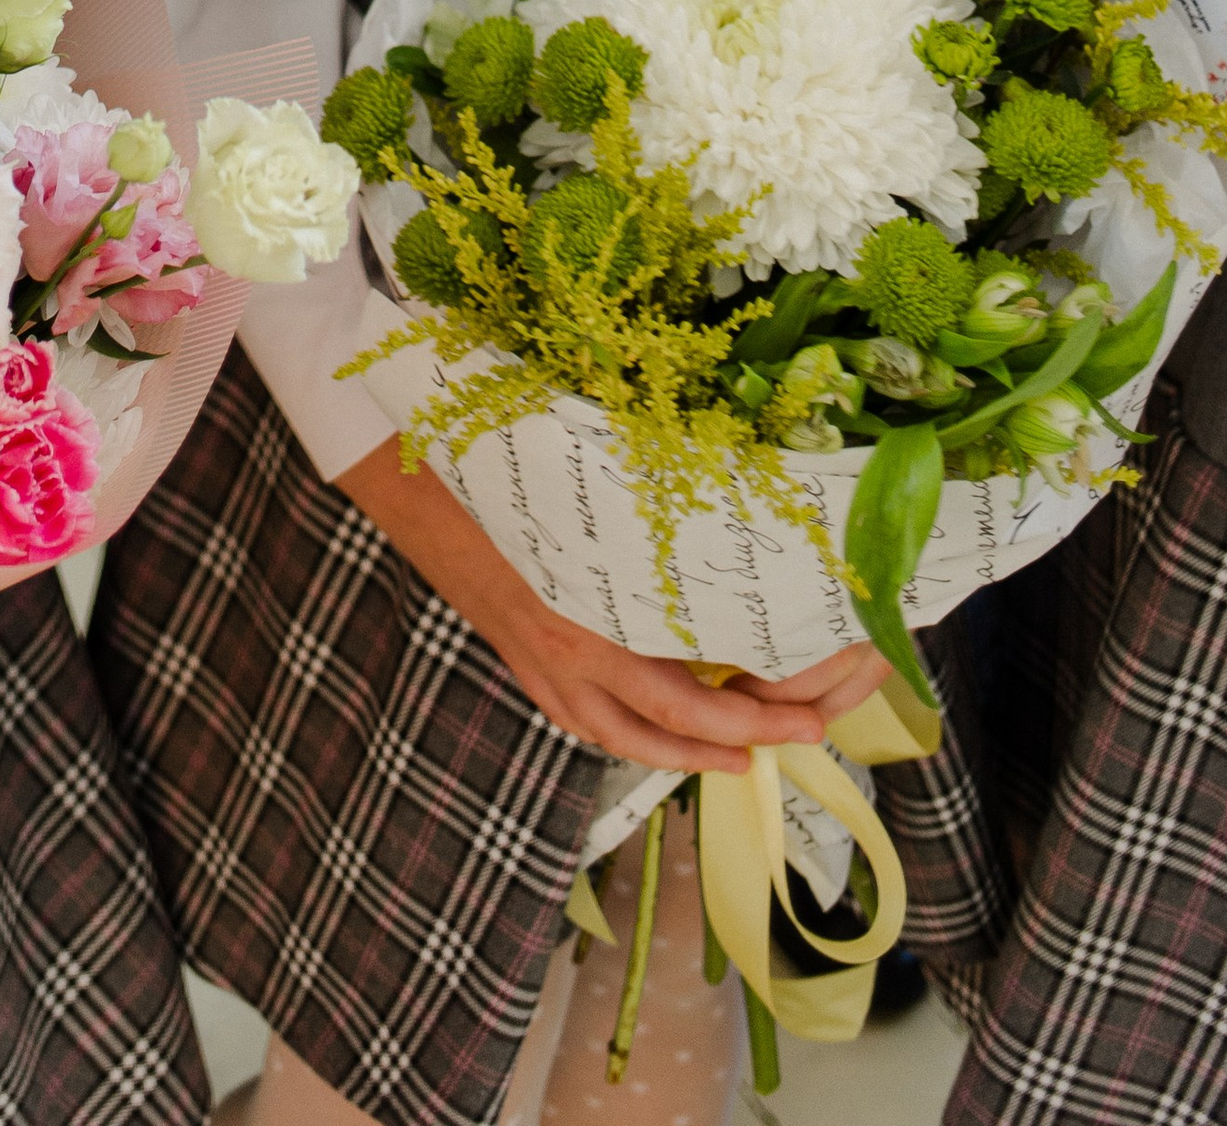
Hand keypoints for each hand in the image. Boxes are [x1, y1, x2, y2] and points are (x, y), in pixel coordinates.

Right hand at [340, 438, 887, 774]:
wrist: (414, 475)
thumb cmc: (504, 471)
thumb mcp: (589, 498)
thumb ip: (652, 532)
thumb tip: (735, 537)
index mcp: (589, 622)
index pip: (685, 699)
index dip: (752, 717)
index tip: (812, 716)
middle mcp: (565, 657)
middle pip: (664, 728)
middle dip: (737, 740)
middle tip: (803, 738)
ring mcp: (538, 665)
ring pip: (619, 737)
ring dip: (684, 753)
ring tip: (737, 756)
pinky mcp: (521, 658)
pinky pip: (582, 718)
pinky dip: (627, 734)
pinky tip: (655, 732)